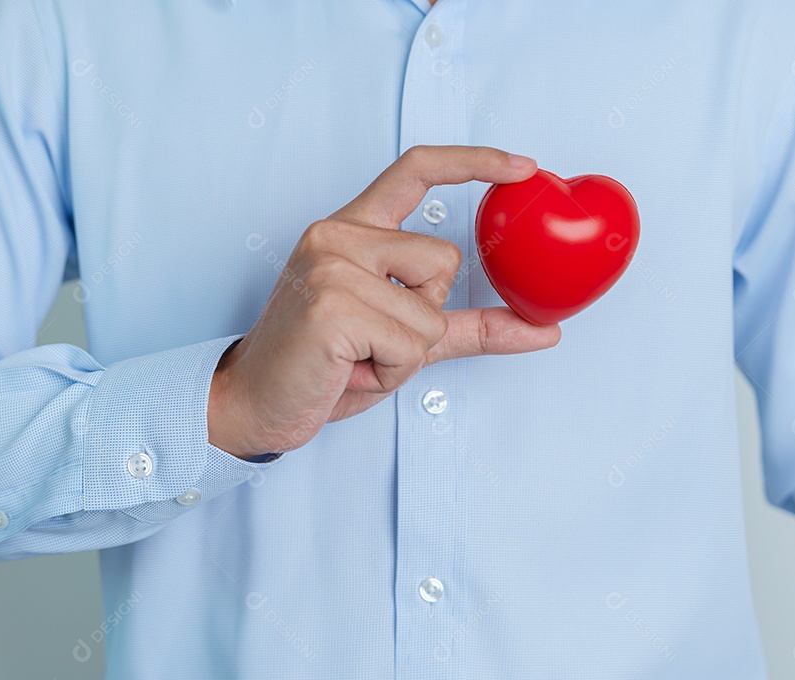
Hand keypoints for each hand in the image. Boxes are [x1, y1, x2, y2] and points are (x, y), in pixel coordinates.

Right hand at [208, 145, 562, 457]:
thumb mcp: (399, 338)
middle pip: (444, 261)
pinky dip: (390, 372)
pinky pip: (410, 346)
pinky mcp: (332, 307)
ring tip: (356, 357)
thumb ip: (467, 326)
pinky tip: (348, 369)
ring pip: (431, 312)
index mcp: (350, 232)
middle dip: (424, 316)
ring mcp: (331, 268)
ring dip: (406, 354)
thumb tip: (542, 329)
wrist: (252, 403)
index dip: (474, 161)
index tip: (522, 167)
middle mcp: (337, 237)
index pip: (415, 171)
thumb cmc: (320, 367)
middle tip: (371, 339)